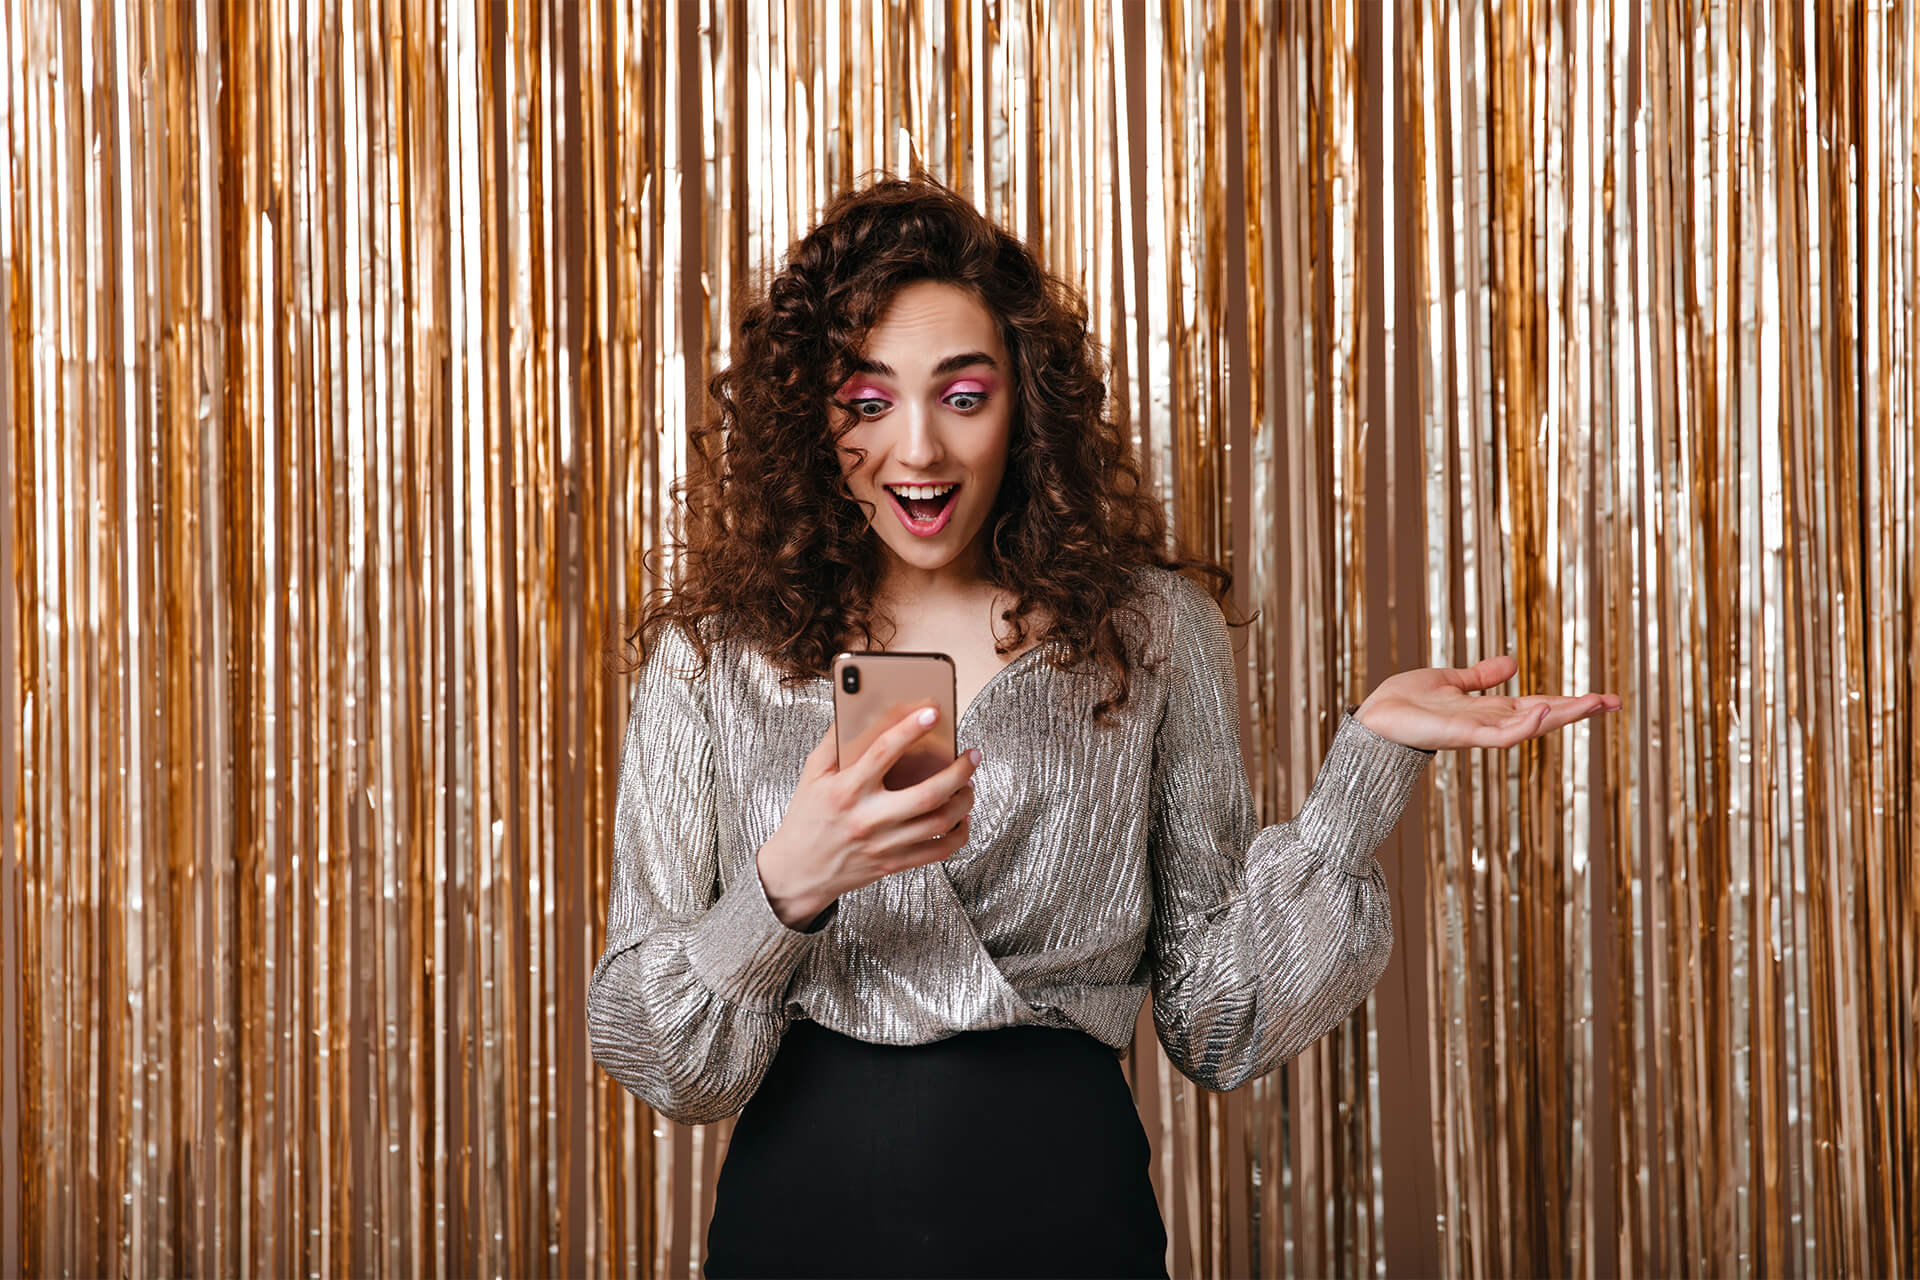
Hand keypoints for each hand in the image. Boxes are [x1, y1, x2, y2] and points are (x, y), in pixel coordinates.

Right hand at [756, 705, 979, 928]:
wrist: (799, 871)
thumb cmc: (807, 817)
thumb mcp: (812, 774)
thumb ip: (835, 741)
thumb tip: (858, 706)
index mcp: (846, 790)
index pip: (882, 753)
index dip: (909, 729)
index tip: (933, 711)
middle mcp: (868, 818)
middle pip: (927, 794)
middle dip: (959, 771)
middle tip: (972, 755)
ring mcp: (884, 844)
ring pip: (940, 822)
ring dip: (964, 800)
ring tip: (969, 783)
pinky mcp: (894, 863)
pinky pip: (939, 851)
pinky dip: (959, 833)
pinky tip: (961, 817)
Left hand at [1353, 654, 1621, 750]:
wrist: (1373, 719)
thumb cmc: (1404, 703)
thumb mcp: (1449, 680)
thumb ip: (1479, 676)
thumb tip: (1512, 662)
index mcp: (1489, 709)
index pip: (1538, 704)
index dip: (1569, 701)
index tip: (1603, 698)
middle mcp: (1490, 722)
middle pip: (1543, 716)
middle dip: (1578, 710)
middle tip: (1614, 702)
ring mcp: (1478, 731)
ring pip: (1529, 725)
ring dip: (1562, 715)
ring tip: (1592, 703)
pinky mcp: (1462, 735)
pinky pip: (1499, 734)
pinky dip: (1523, 725)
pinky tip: (1543, 709)